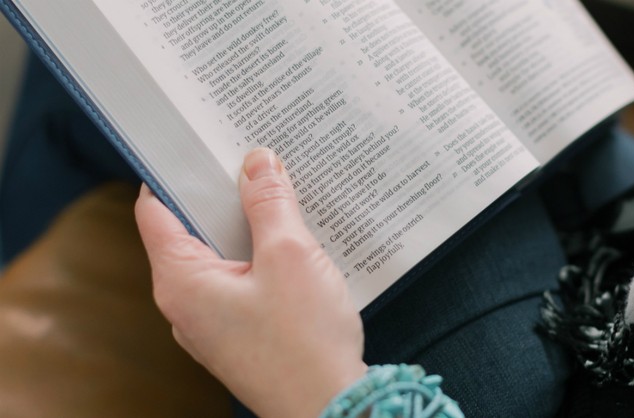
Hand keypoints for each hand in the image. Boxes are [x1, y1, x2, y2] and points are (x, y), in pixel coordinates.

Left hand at [135, 148, 366, 416]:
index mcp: (181, 282)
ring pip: (218, 258)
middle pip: (189, 232)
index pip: (156, 211)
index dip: (173, 173)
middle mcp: (185, 305)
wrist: (331, 408)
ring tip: (277, 197)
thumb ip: (269, 203)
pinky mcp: (239, 335)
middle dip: (220, 196)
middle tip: (251, 162)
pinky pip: (238, 283)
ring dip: (245, 227)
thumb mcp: (289, 255)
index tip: (197, 145)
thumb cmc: (305, 341)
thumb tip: (257, 161)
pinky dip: (257, 258)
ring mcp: (212, 324)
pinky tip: (291, 244)